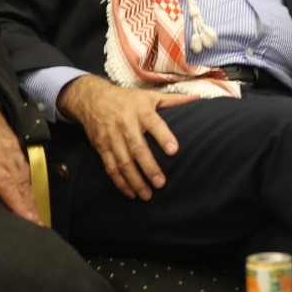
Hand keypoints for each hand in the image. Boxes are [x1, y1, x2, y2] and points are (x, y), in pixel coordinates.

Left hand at [0, 85, 40, 223]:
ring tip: (36, 218)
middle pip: (22, 187)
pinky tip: (29, 195)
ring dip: (32, 198)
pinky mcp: (14, 146)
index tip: (30, 222)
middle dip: (31, 208)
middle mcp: (5, 157)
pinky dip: (29, 184)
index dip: (19, 207)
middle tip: (39, 228)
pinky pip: (25, 168)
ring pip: (26, 179)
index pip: (8, 189)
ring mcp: (12, 150)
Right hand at [56, 75, 198, 200]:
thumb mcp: (149, 96)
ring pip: (123, 162)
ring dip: (135, 180)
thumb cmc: (127, 99)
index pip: (153, 123)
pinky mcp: (101, 147)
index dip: (163, 136)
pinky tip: (131, 193)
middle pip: (137, 148)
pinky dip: (120, 182)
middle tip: (160, 183)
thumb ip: (173, 100)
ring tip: (147, 195)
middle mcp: (125, 123)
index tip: (174, 150)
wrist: (92, 99)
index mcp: (140, 110)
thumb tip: (199, 99)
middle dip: (149, 167)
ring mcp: (112, 137)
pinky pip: (110, 167)